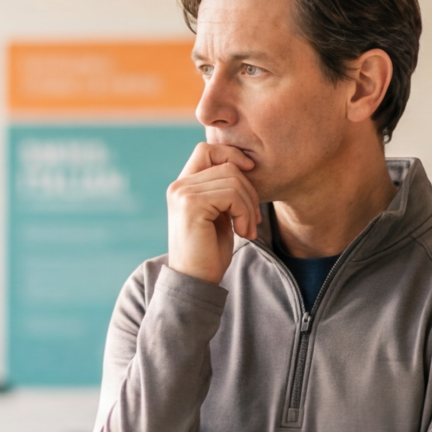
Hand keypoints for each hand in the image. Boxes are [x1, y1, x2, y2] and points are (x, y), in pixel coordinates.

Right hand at [165, 142, 259, 284]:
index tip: (249, 174)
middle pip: (227, 165)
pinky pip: (232, 194)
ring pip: (233, 180)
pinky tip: (243, 232)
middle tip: (253, 220)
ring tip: (248, 229)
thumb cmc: (209, 252)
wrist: (195, 282)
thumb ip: (223, 190)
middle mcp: (178, 186)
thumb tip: (246, 164)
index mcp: (183, 185)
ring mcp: (183, 193)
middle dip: (249, 191)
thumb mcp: (218, 214)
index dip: (231, 156)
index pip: (207, 149)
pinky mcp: (192, 204)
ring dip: (249, 206)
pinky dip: (245, 213)